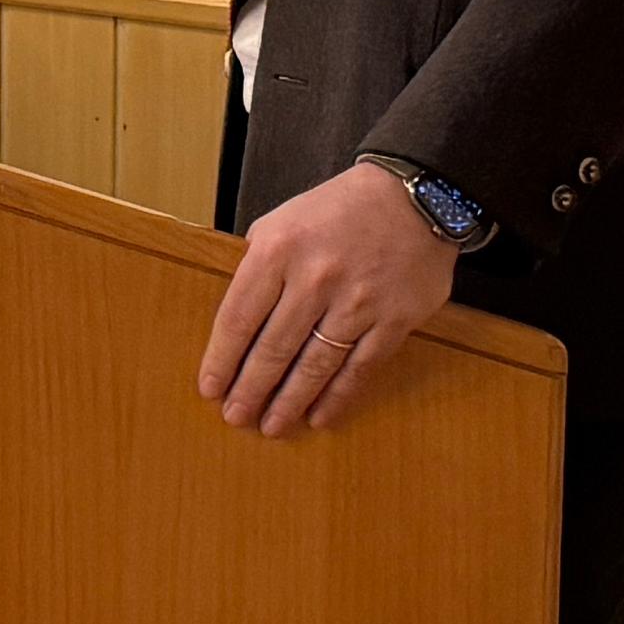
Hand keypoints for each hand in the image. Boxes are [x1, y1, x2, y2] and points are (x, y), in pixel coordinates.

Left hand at [198, 162, 453, 438]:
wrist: (413, 197)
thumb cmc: (338, 209)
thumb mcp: (282, 219)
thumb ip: (258, 264)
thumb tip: (240, 316)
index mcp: (278, 250)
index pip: (238, 318)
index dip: (222, 360)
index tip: (210, 388)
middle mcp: (315, 278)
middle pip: (273, 348)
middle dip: (250, 389)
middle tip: (236, 417)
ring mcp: (358, 302)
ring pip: (315, 365)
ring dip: (289, 402)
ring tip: (271, 426)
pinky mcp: (394, 320)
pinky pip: (359, 368)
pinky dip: (337, 397)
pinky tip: (319, 416)